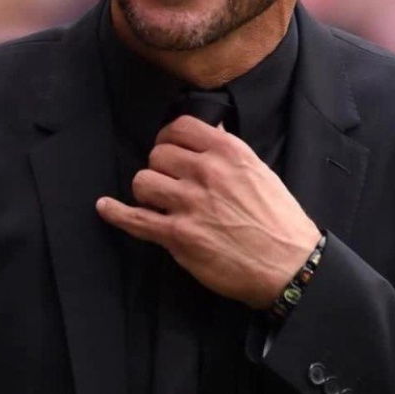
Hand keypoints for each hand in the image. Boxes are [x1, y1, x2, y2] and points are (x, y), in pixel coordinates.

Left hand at [96, 115, 321, 307]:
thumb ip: (229, 150)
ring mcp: (189, 204)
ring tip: (157, 199)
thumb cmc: (278, 220)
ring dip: (147, 191)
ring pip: (143, 181)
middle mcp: (206, 173)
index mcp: (228, 153)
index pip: (180, 127)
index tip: (169, 147)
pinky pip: (135, 219)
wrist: (288, 266)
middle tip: (168, 180)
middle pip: (158, 154)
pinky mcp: (178, 236)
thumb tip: (209, 129)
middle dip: (160, 166)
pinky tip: (106, 207)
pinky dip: (116, 213)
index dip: (169, 136)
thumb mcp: (259, 171)